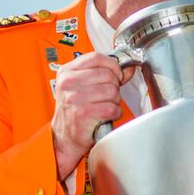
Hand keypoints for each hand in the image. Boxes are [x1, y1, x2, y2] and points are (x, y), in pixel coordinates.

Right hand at [51, 53, 134, 178]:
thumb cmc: (76, 109)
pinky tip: (108, 115)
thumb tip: (127, 68)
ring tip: (106, 105)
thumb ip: (105, 73)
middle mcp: (68, 83)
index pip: (96, 57)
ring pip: (112, 91)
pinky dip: (115, 112)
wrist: (65, 137)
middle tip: (108, 95)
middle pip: (107, 74)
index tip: (116, 74)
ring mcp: (74, 98)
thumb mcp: (84, 86)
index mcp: (66, 71)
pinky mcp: (82, 114)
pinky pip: (111, 107)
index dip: (112, 65)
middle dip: (114, 86)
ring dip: (115, 100)